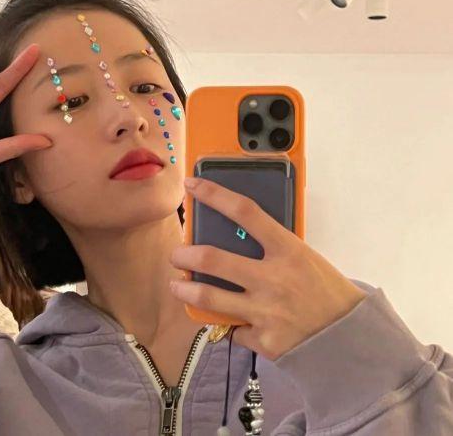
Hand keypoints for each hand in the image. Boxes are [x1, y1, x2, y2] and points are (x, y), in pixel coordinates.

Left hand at [169, 176, 367, 361]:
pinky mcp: (264, 340)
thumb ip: (271, 248)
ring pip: (208, 299)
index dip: (214, 194)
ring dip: (185, 291)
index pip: (245, 212)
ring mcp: (267, 311)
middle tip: (177, 255)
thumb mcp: (303, 257)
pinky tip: (232, 321)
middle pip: (213, 259)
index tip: (192, 186)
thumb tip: (232, 239)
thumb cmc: (325, 288)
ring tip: (177, 285)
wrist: (350, 336)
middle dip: (185, 255)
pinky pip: (233, 329)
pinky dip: (230, 323)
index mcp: (288, 250)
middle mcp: (274, 278)